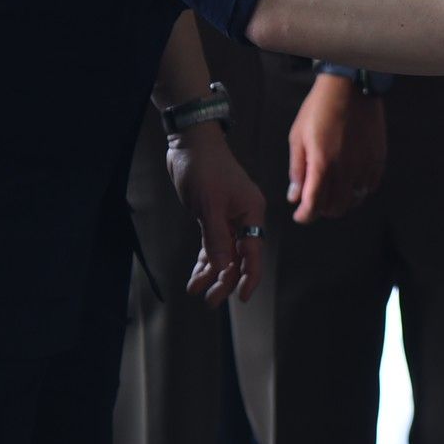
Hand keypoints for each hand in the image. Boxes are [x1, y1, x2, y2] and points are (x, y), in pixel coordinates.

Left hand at [168, 122, 266, 305]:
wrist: (190, 143)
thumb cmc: (204, 168)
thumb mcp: (209, 205)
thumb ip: (217, 238)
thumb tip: (223, 268)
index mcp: (252, 212)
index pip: (254, 251)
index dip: (249, 276)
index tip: (242, 298)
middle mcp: (244, 217)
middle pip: (239, 256)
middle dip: (225, 280)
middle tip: (210, 301)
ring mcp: (228, 217)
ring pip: (224, 253)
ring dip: (212, 273)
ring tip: (197, 291)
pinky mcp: (213, 216)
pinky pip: (212, 245)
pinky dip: (205, 260)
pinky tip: (195, 276)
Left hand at [286, 71, 386, 222]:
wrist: (350, 86)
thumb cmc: (319, 108)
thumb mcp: (298, 136)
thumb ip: (297, 169)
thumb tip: (295, 196)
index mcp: (322, 164)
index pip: (313, 205)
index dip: (305, 216)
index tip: (300, 215)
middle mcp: (345, 169)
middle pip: (335, 208)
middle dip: (321, 209)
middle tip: (315, 200)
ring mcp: (365, 165)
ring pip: (354, 201)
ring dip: (340, 201)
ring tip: (332, 191)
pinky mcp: (378, 159)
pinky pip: (370, 187)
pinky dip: (358, 190)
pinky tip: (350, 181)